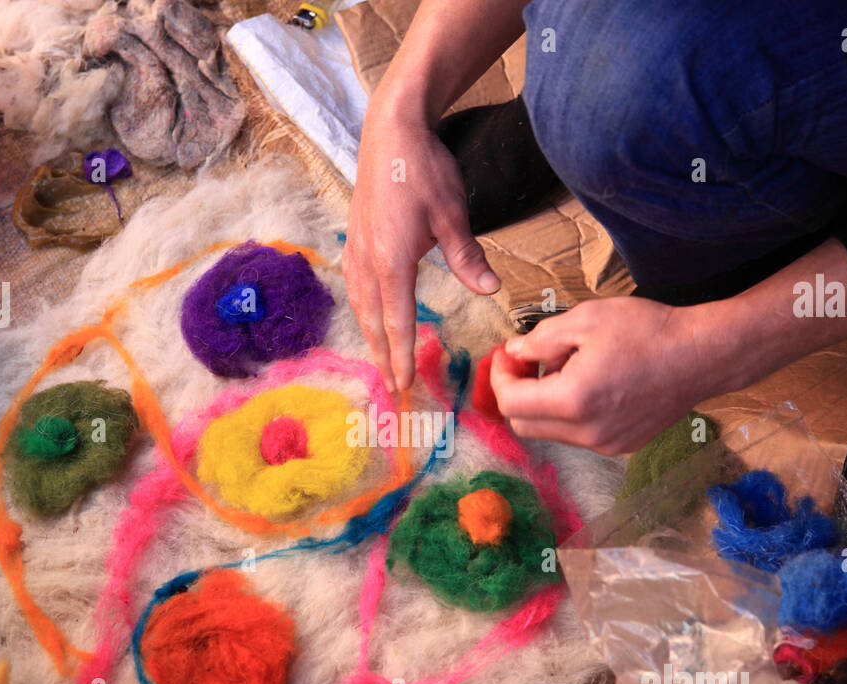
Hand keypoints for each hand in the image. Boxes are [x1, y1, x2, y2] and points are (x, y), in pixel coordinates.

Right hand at [345, 104, 499, 390]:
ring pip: (362, 307)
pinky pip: (358, 288)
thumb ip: (468, 256)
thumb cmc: (423, 168)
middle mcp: (368, 260)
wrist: (390, 130)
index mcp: (392, 260)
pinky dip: (365, 313)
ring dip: (371, 339)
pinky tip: (371, 319)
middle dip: (384, 358)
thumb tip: (490, 289)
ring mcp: (357, 250)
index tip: (405, 384)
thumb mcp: (453, 213)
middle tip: (392, 390)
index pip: (397, 320)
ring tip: (382, 364)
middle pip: (374, 322)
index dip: (402, 355)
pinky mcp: (355, 240)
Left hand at [489, 296, 717, 454]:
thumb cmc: (648, 331)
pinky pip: (578, 434)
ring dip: (544, 402)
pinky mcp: (622, 446)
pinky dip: (569, 412)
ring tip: (566, 367)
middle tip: (527, 361)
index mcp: (574, 400)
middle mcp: (587, 432)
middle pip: (524, 425)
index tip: (506, 355)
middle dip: (516, 392)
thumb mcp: (586, 320)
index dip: (500, 377)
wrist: (702, 355)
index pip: (511, 403)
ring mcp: (606, 444)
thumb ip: (541, 340)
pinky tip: (589, 383)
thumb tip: (513, 353)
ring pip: (551, 431)